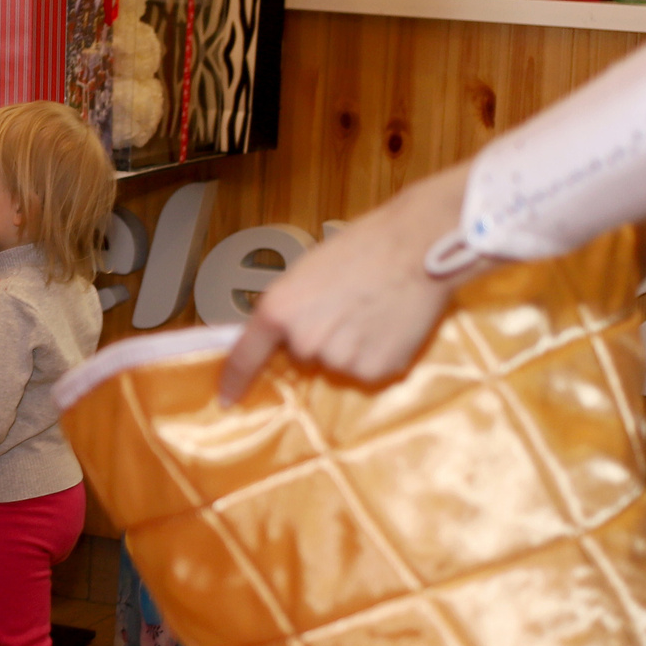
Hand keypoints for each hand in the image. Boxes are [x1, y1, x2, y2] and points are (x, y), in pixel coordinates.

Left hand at [217, 163, 484, 399]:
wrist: (419, 246)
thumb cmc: (365, 246)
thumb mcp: (309, 271)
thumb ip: (291, 307)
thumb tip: (286, 334)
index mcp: (279, 311)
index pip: (245, 356)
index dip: (234, 380)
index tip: (226, 399)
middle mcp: (304, 341)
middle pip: (303, 355)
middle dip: (320, 338)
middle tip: (347, 307)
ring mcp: (340, 360)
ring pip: (338, 365)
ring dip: (352, 347)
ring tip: (374, 311)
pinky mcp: (375, 370)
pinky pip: (368, 370)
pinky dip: (378, 354)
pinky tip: (391, 325)